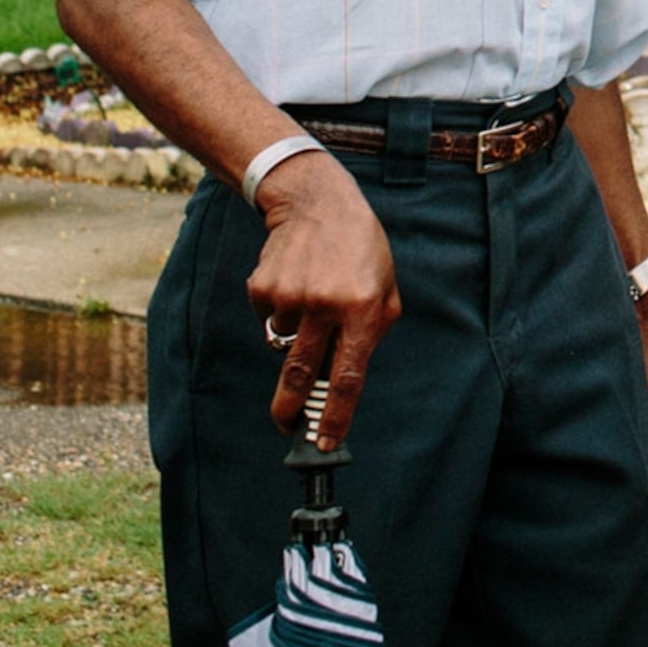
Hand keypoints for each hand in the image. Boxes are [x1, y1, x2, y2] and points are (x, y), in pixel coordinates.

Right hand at [245, 151, 400, 446]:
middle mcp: (324, 306)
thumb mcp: (385, 287)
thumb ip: (371, 332)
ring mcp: (290, 297)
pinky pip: (268, 321)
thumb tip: (344, 379)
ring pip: (283, 346)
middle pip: (300, 376)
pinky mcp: (262, 289)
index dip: (335, 415)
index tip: (325, 443)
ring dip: (294, 337)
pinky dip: (280, 312)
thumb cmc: (360, 250)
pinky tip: (295, 281)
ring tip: (311, 298)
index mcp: (362, 309)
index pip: (347, 377)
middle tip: (287, 424)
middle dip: (290, 410)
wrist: (316, 203)